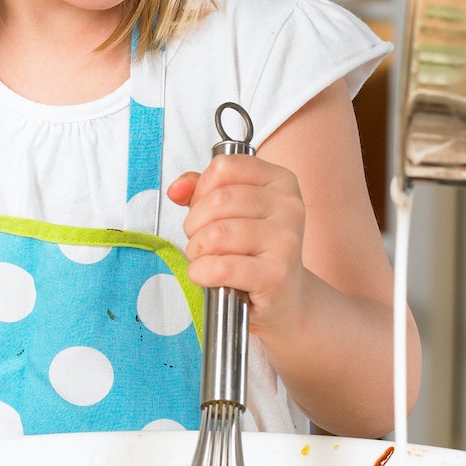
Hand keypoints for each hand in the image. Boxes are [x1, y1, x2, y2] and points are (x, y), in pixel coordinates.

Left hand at [166, 153, 307, 341]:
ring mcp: (285, 241)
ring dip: (197, 251)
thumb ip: (200, 190)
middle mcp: (289, 207)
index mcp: (280, 181)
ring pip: (217, 234)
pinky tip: (207, 276)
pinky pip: (221, 267)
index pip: (224, 168)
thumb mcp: (229, 211)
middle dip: (194, 224)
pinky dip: (202, 273)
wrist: (285, 298)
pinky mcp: (276, 275)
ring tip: (206, 260)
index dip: (201, 189)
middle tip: (200, 242)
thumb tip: (176, 189)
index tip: (203, 209)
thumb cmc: (253, 250)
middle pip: (218, 200)